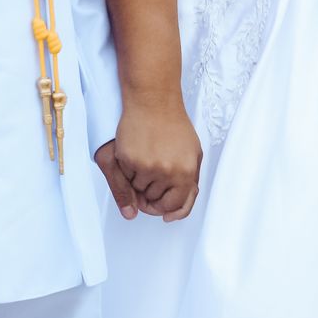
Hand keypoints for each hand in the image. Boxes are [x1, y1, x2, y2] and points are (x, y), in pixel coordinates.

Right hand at [111, 101, 201, 220]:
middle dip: (151, 190)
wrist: (154, 100)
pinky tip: (135, 152)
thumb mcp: (192, 155)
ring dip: (138, 179)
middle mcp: (167, 171)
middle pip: (154, 200)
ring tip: (145, 157)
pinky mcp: (128, 159)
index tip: (161, 199)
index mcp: (186, 172)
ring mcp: (147, 166)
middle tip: (153, 168)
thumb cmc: (173, 125)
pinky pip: (125, 178)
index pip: (175, 206)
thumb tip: (171, 216)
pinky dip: (127, 170)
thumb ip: (186, 187)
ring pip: (138, 190)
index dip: (166, 205)